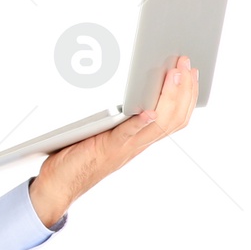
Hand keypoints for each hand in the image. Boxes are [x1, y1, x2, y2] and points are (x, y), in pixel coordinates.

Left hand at [27, 55, 198, 227]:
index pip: (175, 117)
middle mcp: (137, 144)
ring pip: (160, 124)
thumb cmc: (76, 156)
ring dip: (170, 97)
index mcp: (139, 139)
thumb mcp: (104, 130)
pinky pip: (127, 135)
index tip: (191, 72)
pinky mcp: (106, 149)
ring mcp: (124, 148)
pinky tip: (149, 111)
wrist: (59, 185)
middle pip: (174, 118)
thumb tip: (126, 84)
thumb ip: (118, 113)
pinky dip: (140, 123)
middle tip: (185, 64)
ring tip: (175, 75)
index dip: (187, 95)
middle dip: (185, 88)